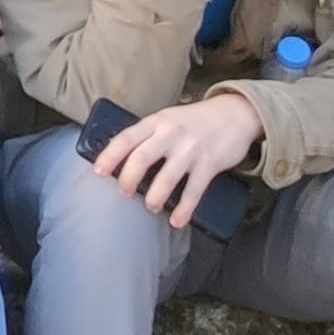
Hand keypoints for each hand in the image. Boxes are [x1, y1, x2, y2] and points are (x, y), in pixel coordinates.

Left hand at [91, 90, 265, 226]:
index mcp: (156, 122)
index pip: (126, 138)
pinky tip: (177, 220)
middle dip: (128, 180)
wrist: (235, 114)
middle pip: (141, 158)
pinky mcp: (210, 164)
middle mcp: (171, 134)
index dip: (110, 155)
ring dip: (155, 198)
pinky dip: (184, 209)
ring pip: (166, 178)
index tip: (98, 171)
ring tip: (151, 206)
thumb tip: (125, 159)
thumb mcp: (168, 118)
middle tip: (124, 193)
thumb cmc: (195, 120)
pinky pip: (193, 191)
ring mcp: (190, 150)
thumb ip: (149, 135)